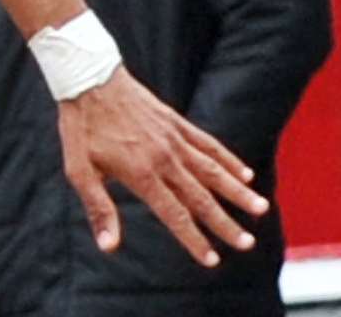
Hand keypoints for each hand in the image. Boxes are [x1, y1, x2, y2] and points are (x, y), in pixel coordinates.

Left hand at [57, 67, 269, 265]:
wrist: (88, 79)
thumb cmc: (80, 128)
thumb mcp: (79, 170)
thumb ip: (99, 209)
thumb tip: (108, 247)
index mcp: (141, 174)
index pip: (174, 214)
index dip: (193, 239)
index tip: (212, 261)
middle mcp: (164, 158)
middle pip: (200, 197)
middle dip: (225, 223)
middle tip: (247, 244)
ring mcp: (173, 138)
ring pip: (213, 170)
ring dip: (237, 191)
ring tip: (261, 208)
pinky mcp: (176, 121)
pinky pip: (208, 144)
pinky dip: (228, 159)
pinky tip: (245, 173)